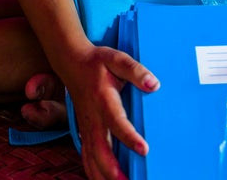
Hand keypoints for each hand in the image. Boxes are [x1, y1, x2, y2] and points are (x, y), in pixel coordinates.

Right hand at [63, 45, 159, 179]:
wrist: (71, 63)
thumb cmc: (97, 62)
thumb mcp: (116, 59)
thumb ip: (135, 71)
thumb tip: (154, 84)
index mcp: (103, 99)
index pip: (117, 121)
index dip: (129, 136)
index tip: (144, 149)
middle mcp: (93, 117)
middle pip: (100, 148)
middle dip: (112, 169)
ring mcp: (86, 127)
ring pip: (91, 157)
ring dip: (102, 175)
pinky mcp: (84, 132)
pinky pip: (86, 157)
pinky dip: (92, 172)